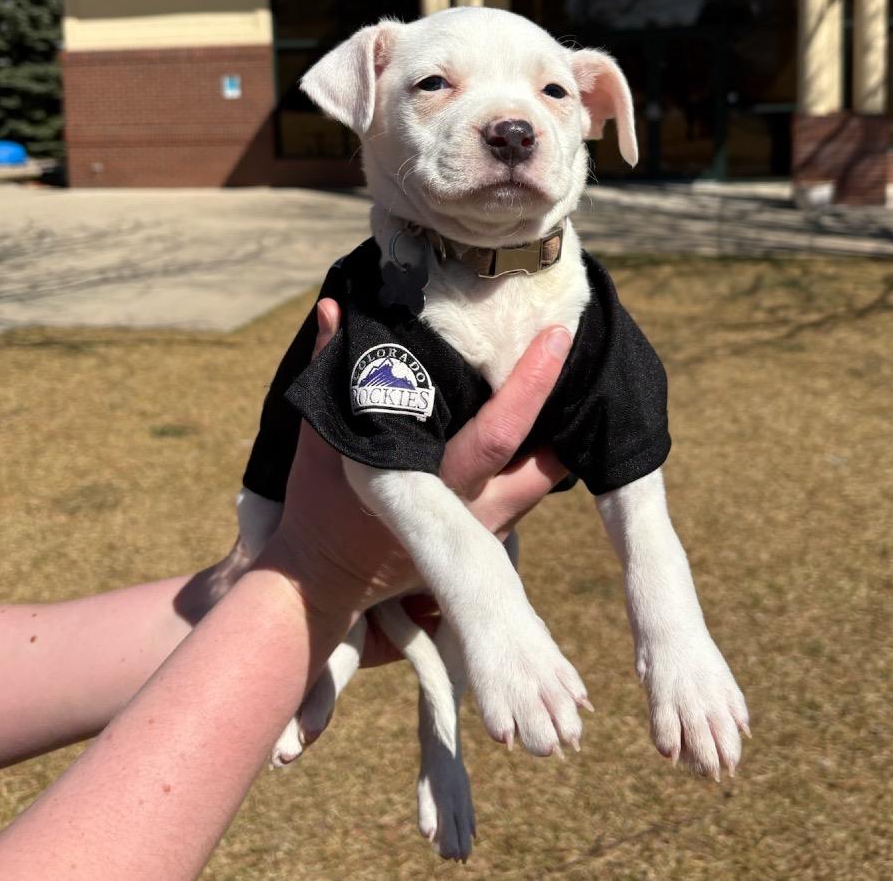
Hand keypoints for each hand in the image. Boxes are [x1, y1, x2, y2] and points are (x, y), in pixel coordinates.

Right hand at [261, 297, 570, 637]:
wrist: (324, 581)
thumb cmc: (321, 506)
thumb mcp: (319, 440)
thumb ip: (329, 372)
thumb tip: (332, 310)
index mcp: (428, 486)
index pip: (497, 434)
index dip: (532, 385)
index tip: (554, 337)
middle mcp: (468, 516)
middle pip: (544, 464)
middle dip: (565, 410)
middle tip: (572, 351)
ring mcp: (483, 535)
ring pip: (541, 483)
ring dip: (557, 436)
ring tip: (568, 382)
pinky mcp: (488, 545)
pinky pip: (528, 497)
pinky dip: (539, 460)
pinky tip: (542, 424)